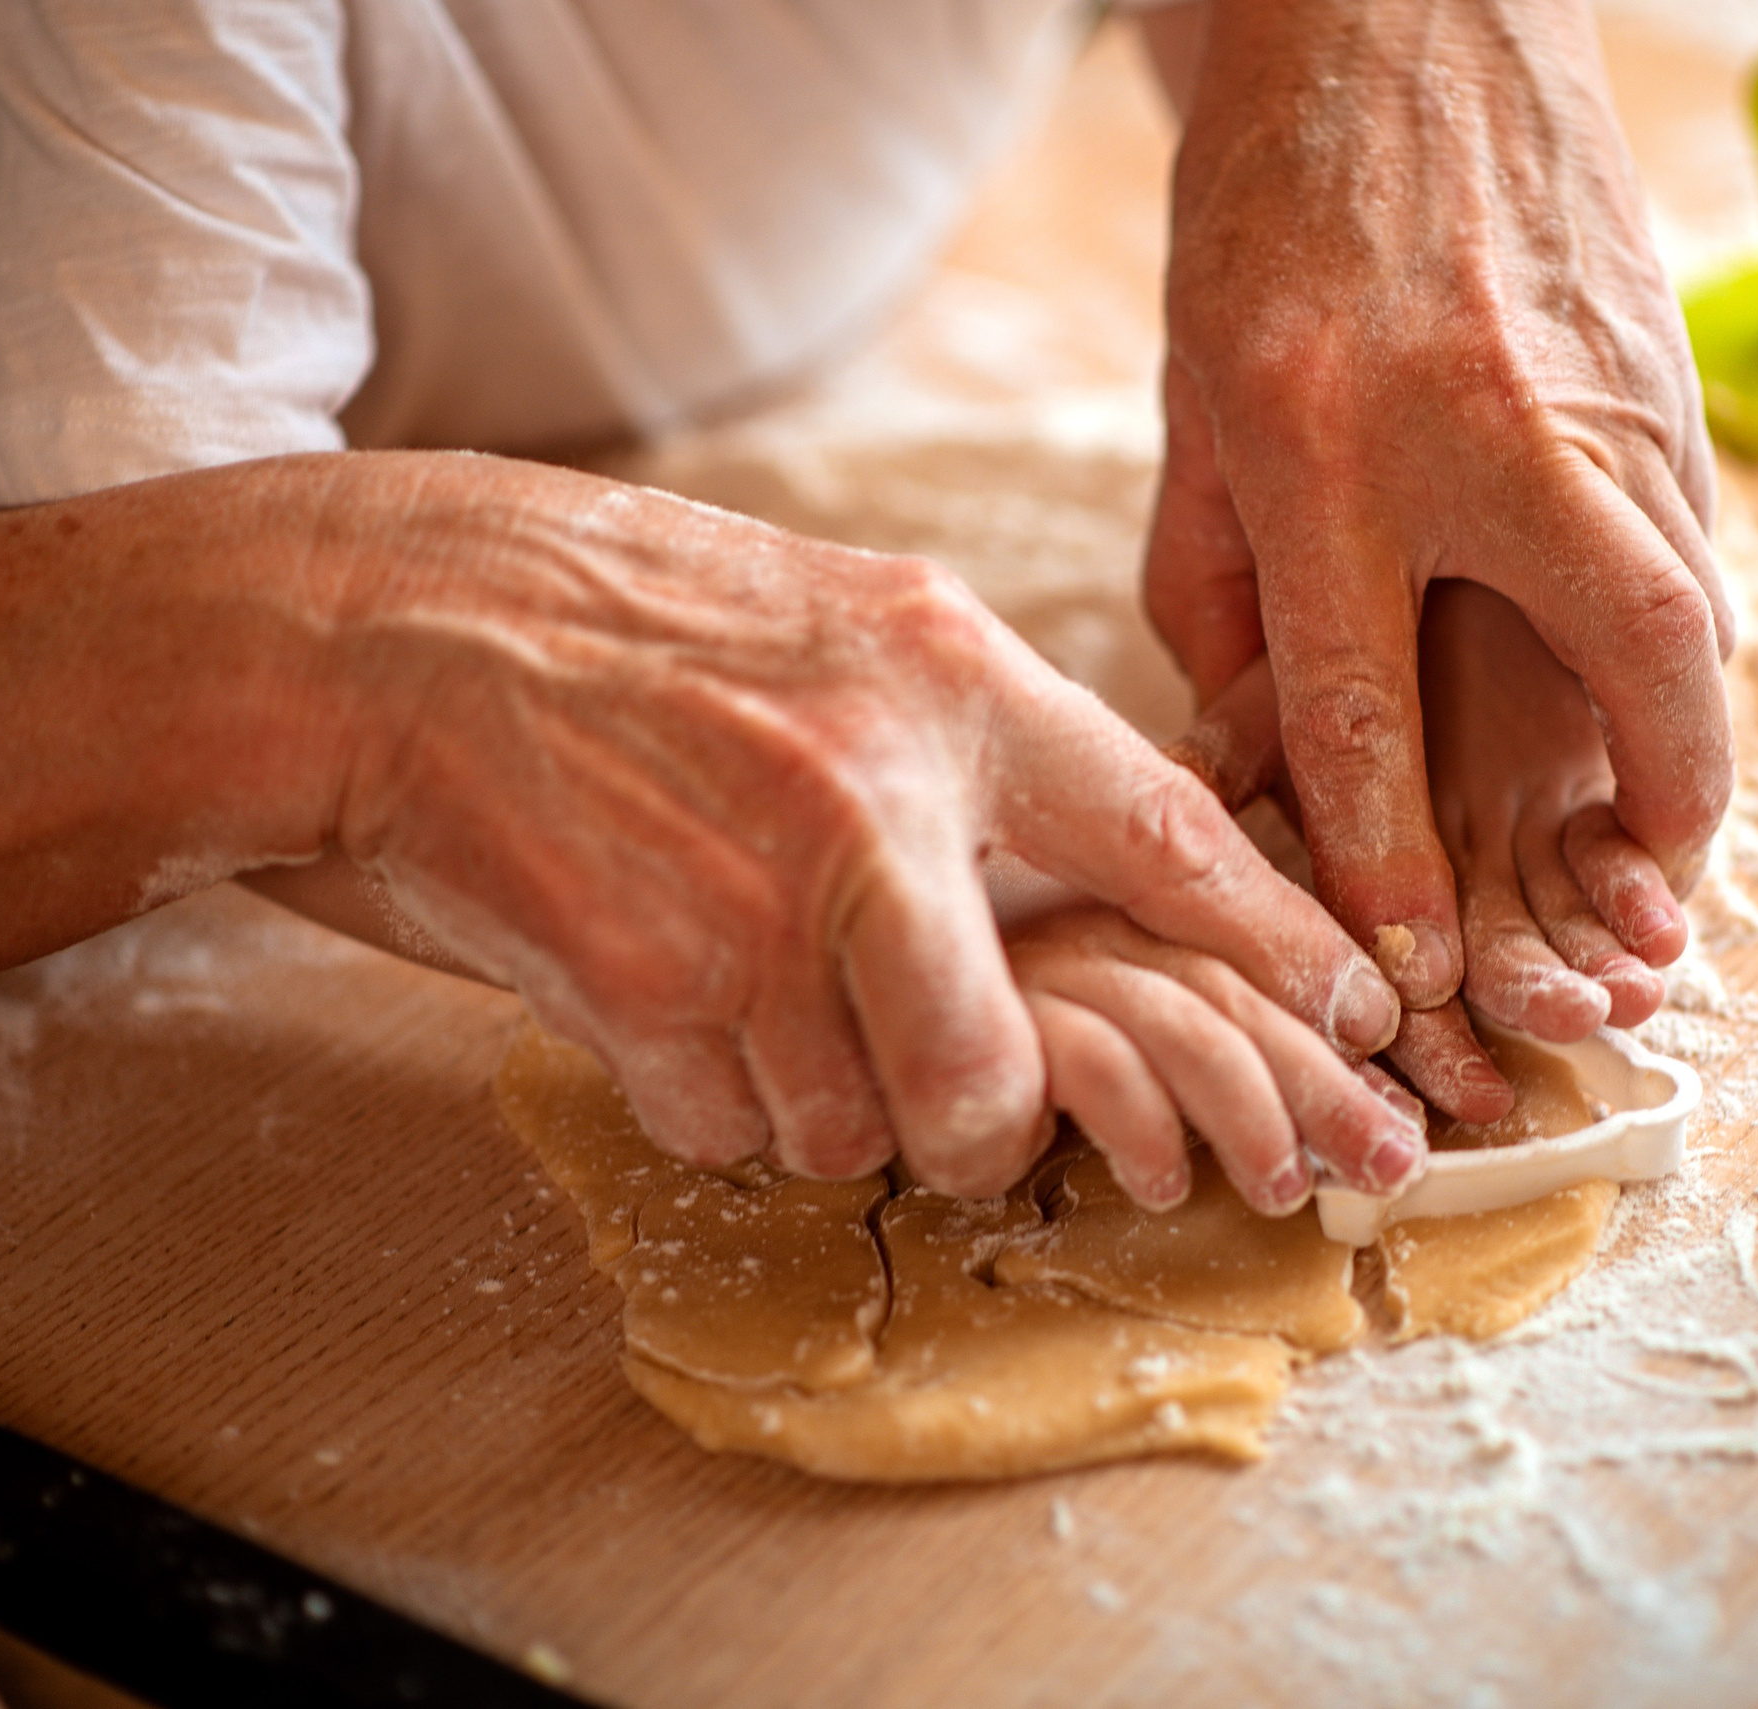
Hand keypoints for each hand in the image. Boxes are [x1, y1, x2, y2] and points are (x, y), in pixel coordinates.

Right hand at [319, 455, 1406, 1198]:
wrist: (393, 629)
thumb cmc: (631, 627)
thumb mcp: (843, 618)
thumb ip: (982, 733)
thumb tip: (1103, 874)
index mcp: (942, 676)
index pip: (1167, 832)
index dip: (1278, 947)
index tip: (1364, 1017)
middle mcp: (871, 794)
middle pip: (994, 1083)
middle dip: (967, 1120)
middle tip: (924, 1078)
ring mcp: (753, 902)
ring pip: (853, 1126)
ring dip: (806, 1089)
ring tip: (726, 958)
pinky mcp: (642, 988)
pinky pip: (730, 1126)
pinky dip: (703, 1088)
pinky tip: (650, 970)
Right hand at [1006, 903, 1425, 1213]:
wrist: (821, 1059)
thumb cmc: (992, 1068)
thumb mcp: (1108, 1054)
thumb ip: (1195, 1055)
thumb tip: (1341, 1112)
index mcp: (1127, 907)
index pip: (1256, 959)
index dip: (1335, 1035)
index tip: (1400, 1106)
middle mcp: (1086, 914)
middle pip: (1234, 986)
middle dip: (1325, 1086)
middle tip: (1392, 1163)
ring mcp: (1034, 954)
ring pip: (1181, 1021)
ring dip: (1250, 1115)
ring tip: (1284, 1189)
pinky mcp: (985, 1012)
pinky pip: (1092, 1063)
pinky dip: (1143, 1130)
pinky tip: (1164, 1183)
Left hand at [1142, 0, 1731, 1032]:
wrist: (1402, 10)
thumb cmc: (1268, 203)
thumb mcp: (1193, 388)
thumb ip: (1216, 575)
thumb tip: (1257, 738)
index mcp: (1325, 440)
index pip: (1360, 704)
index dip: (1385, 863)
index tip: (1409, 970)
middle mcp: (1489, 423)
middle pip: (1626, 658)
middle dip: (1657, 813)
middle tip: (1646, 908)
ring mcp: (1602, 388)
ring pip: (1694, 604)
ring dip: (1692, 736)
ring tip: (1660, 827)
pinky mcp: (1667, 366)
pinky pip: (1694, 538)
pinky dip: (1684, 631)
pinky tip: (1650, 681)